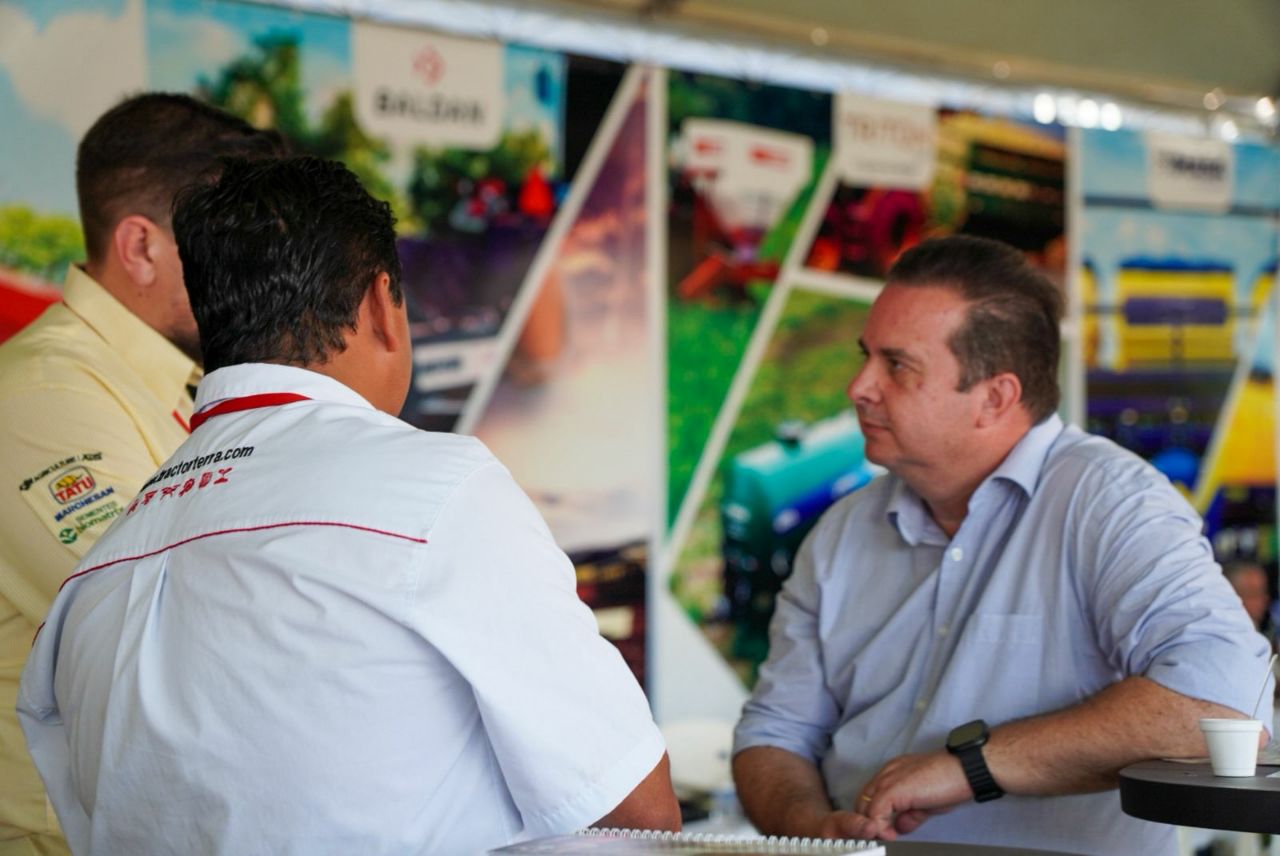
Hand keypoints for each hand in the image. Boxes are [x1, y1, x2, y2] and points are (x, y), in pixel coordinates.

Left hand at [844, 750, 971, 839]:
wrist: (964, 770)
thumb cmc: (951, 781)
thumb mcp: (926, 803)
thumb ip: (910, 815)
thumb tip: (900, 827)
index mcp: (892, 774)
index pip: (871, 798)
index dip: (874, 818)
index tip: (884, 832)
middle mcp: (885, 774)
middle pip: (862, 803)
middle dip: (869, 824)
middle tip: (883, 838)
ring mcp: (886, 780)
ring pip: (864, 808)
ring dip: (872, 828)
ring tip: (887, 839)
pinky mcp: (891, 790)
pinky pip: (875, 814)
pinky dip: (880, 828)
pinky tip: (892, 836)